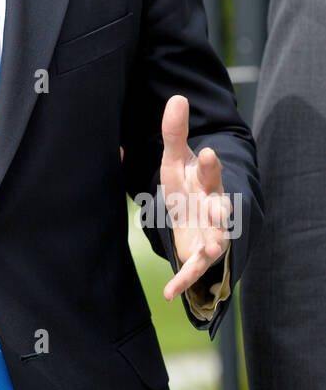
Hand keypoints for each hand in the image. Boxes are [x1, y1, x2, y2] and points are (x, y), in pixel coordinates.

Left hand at [159, 94, 231, 301]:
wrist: (192, 219)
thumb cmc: (186, 186)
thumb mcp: (175, 161)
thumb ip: (175, 133)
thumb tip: (177, 97)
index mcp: (206, 183)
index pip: (210, 171)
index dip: (208, 164)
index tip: (204, 153)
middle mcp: (213, 208)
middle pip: (220, 207)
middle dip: (220, 208)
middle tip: (221, 209)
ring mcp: (210, 233)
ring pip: (216, 239)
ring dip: (213, 243)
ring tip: (209, 247)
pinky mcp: (200, 255)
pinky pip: (194, 269)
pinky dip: (183, 281)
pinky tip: (168, 292)